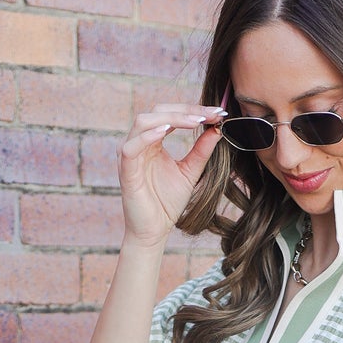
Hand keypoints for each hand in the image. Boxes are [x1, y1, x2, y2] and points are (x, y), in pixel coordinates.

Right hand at [117, 102, 225, 250]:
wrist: (154, 231)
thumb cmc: (167, 203)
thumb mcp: (190, 172)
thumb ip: (201, 151)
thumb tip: (216, 128)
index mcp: (153, 141)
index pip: (171, 114)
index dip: (193, 110)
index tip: (217, 113)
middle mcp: (140, 142)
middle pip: (158, 111)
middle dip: (186, 110)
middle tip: (210, 115)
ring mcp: (131, 154)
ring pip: (144, 121)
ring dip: (170, 118)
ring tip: (194, 121)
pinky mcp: (125, 169)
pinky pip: (132, 146)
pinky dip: (148, 136)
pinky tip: (166, 132)